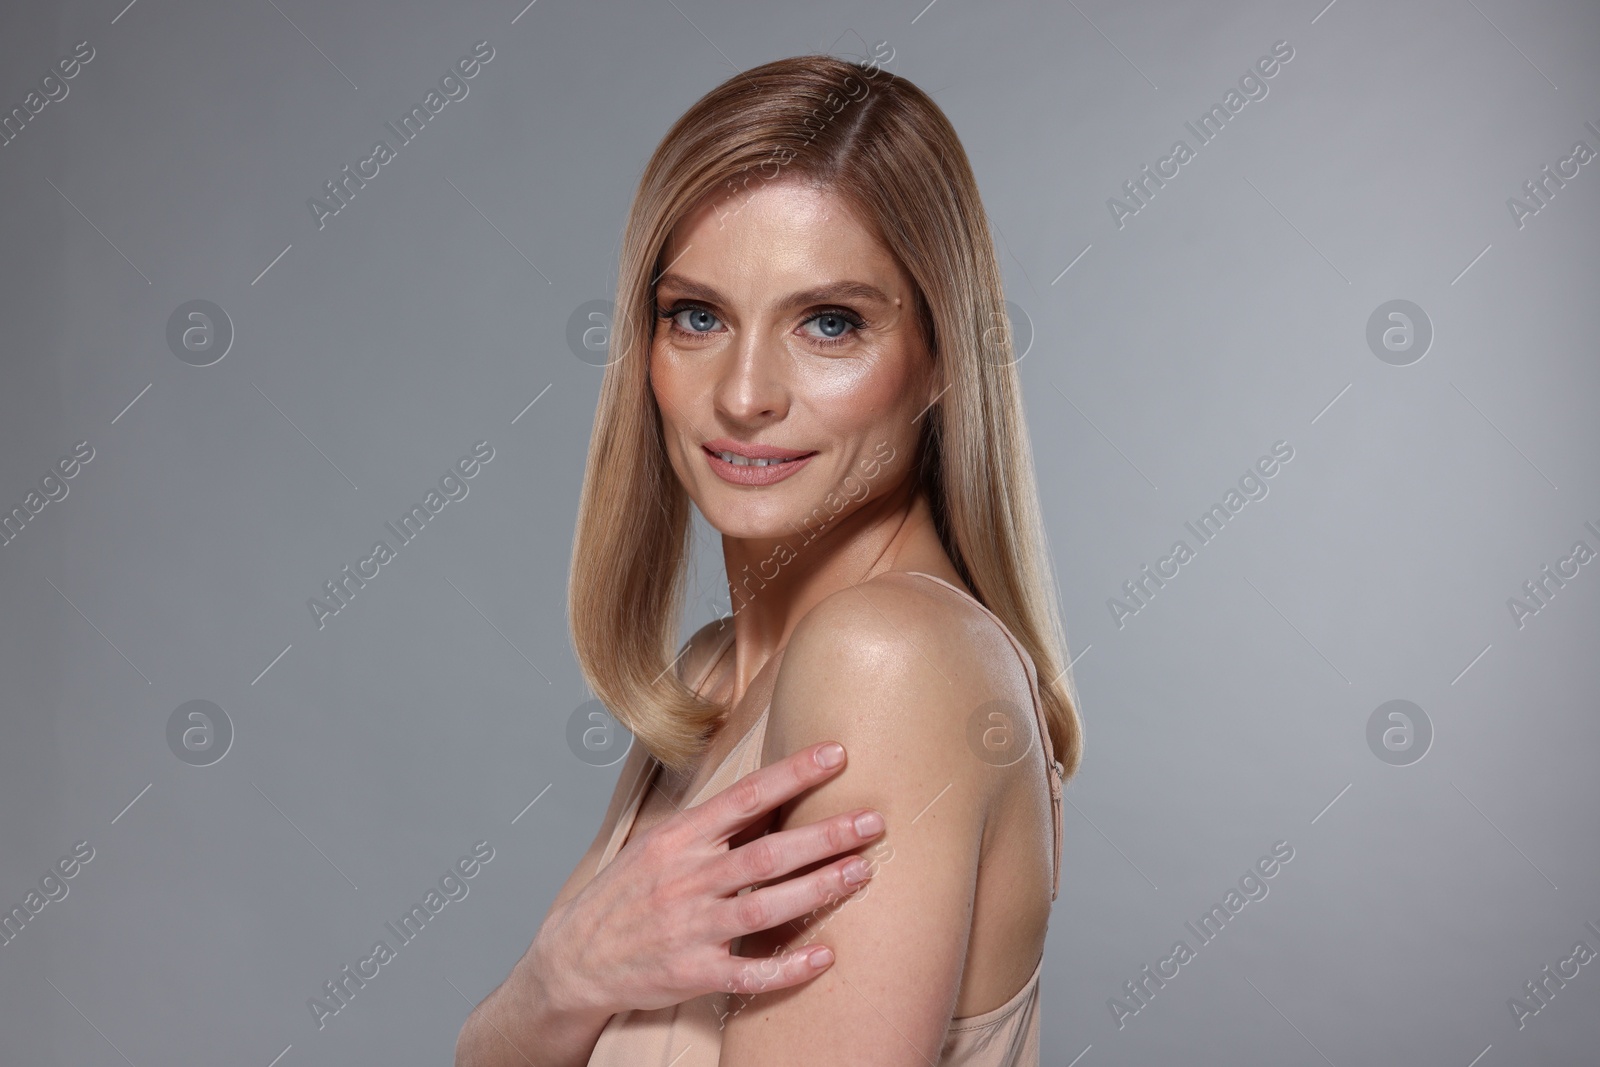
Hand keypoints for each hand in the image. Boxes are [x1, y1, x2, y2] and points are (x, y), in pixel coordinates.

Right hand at [535, 740, 885, 1016]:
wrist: (572, 959)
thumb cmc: (625, 894)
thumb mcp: (656, 844)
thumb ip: (710, 825)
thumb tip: (770, 793)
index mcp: (678, 838)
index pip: (744, 797)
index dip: (793, 774)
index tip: (836, 754)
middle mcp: (686, 879)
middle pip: (767, 852)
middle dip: (824, 835)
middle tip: (874, 821)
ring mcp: (690, 928)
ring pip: (766, 906)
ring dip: (819, 888)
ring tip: (861, 871)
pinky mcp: (693, 973)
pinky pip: (750, 972)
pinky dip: (788, 965)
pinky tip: (825, 954)